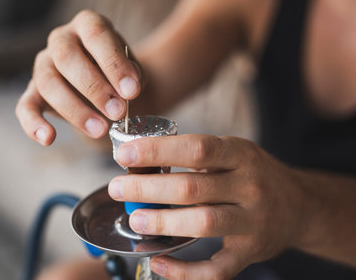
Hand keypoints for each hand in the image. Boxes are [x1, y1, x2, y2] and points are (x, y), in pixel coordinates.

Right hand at [16, 10, 140, 144]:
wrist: (111, 89)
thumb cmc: (122, 76)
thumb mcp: (134, 70)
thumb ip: (132, 76)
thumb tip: (128, 90)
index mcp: (88, 25)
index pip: (96, 34)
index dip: (113, 63)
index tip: (132, 91)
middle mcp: (61, 40)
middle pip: (67, 57)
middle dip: (94, 88)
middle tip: (117, 113)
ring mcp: (43, 65)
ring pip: (48, 83)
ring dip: (74, 110)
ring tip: (100, 130)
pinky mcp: (33, 91)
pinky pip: (25, 106)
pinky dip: (33, 124)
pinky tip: (48, 139)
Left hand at [108, 134, 312, 279]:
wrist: (299, 205)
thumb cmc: (252, 174)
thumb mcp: (232, 153)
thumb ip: (195, 157)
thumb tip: (140, 162)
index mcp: (240, 155)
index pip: (196, 149)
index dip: (157, 151)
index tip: (124, 155)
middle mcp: (249, 186)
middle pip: (192, 188)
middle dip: (148, 189)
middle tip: (118, 189)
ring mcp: (252, 221)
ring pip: (203, 223)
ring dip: (164, 222)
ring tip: (136, 220)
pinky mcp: (250, 251)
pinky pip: (217, 268)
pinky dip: (185, 271)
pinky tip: (159, 262)